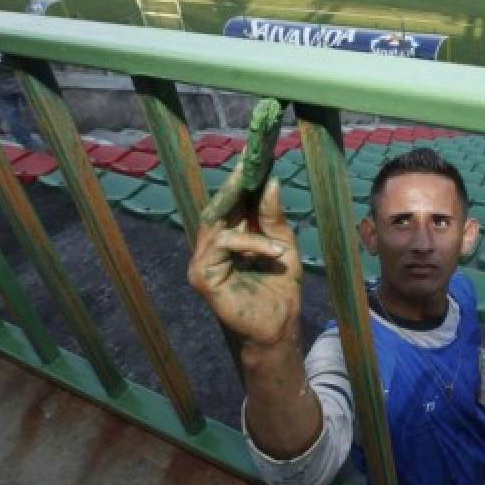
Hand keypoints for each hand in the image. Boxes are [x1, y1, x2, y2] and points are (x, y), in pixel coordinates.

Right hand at [188, 164, 302, 348]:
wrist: (278, 326)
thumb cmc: (280, 288)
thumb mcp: (283, 245)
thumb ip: (273, 217)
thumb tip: (271, 182)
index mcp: (229, 237)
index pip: (230, 203)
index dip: (240, 181)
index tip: (254, 157)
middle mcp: (211, 246)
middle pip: (217, 208)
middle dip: (235, 186)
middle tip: (251, 166)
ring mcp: (203, 261)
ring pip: (218, 224)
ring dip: (252, 226)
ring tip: (279, 243)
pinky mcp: (202, 275)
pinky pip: (223, 245)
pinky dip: (250, 244)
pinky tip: (274, 253)